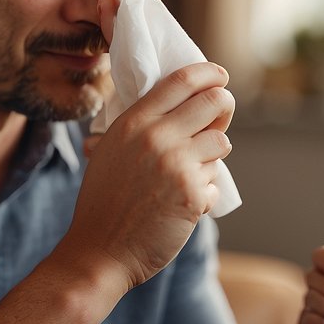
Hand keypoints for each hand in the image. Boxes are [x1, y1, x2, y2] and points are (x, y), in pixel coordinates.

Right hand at [64, 60, 234, 289]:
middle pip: (215, 102)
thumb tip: (177, 106)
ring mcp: (177, 164)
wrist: (99, 250)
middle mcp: (157, 137)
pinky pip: (215, 182)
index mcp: (134, 121)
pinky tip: (181, 206)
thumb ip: (140, 126)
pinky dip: (204, 194)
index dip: (208, 73)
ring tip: (189, 173)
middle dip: (224, 107)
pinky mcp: (193, 194)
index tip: (219, 76)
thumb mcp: (110, 151)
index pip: (182, 80)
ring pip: (221, 142)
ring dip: (212, 156)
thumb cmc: (103, 202)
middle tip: (220, 117)